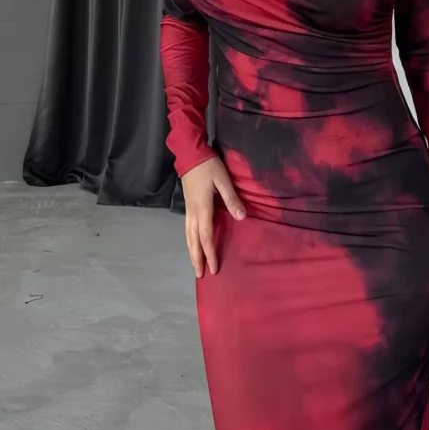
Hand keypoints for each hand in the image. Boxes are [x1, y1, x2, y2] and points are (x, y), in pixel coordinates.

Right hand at [180, 157, 244, 276]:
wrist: (190, 154)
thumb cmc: (208, 166)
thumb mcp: (223, 180)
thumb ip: (232, 199)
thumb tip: (241, 217)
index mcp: (203, 208)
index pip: (206, 236)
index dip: (210, 253)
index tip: (214, 267)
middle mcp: (193, 212)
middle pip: (194, 240)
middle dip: (197, 258)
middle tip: (201, 275)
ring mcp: (188, 209)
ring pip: (188, 236)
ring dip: (192, 251)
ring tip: (195, 264)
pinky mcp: (188, 206)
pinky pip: (187, 229)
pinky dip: (189, 241)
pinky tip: (192, 244)